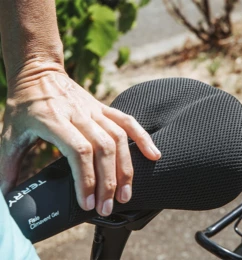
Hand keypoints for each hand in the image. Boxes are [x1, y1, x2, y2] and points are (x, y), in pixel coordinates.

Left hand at [0, 61, 160, 215]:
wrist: (39, 72)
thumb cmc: (24, 103)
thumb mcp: (10, 133)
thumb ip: (8, 164)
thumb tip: (5, 195)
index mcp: (54, 121)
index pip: (79, 152)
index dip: (87, 179)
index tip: (87, 203)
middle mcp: (79, 115)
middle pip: (103, 149)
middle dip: (108, 182)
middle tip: (108, 207)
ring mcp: (95, 110)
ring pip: (119, 139)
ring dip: (126, 168)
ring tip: (126, 193)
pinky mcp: (104, 108)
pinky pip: (128, 122)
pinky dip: (143, 138)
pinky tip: (153, 155)